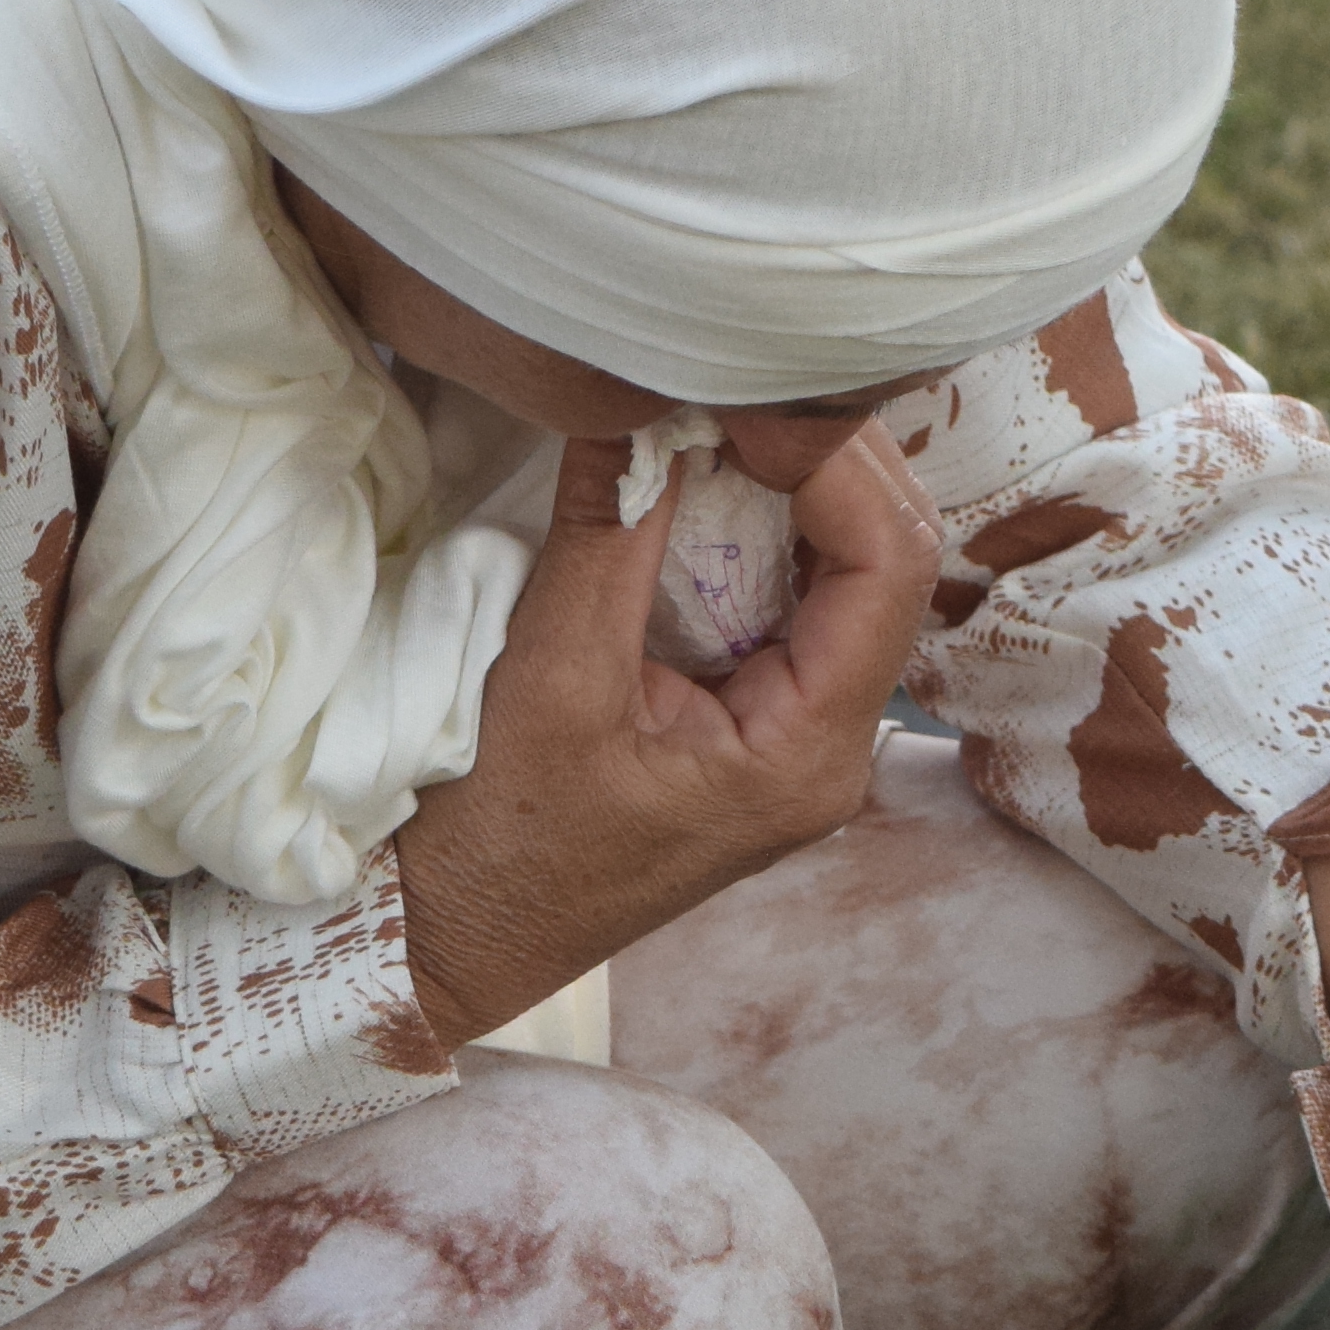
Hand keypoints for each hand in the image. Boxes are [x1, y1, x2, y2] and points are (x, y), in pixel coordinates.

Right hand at [391, 426, 933, 1044]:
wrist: (442, 943)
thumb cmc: (489, 847)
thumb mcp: (548, 676)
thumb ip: (614, 533)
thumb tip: (645, 398)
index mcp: (809, 754)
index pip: (888, 566)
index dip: (834, 460)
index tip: (748, 397)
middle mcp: (830, 747)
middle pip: (883, 562)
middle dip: (820, 461)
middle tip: (732, 386)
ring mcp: (795, 737)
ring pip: (840, 573)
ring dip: (784, 487)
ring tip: (711, 416)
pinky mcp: (750, 724)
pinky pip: (784, 602)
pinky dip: (746, 529)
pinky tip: (695, 481)